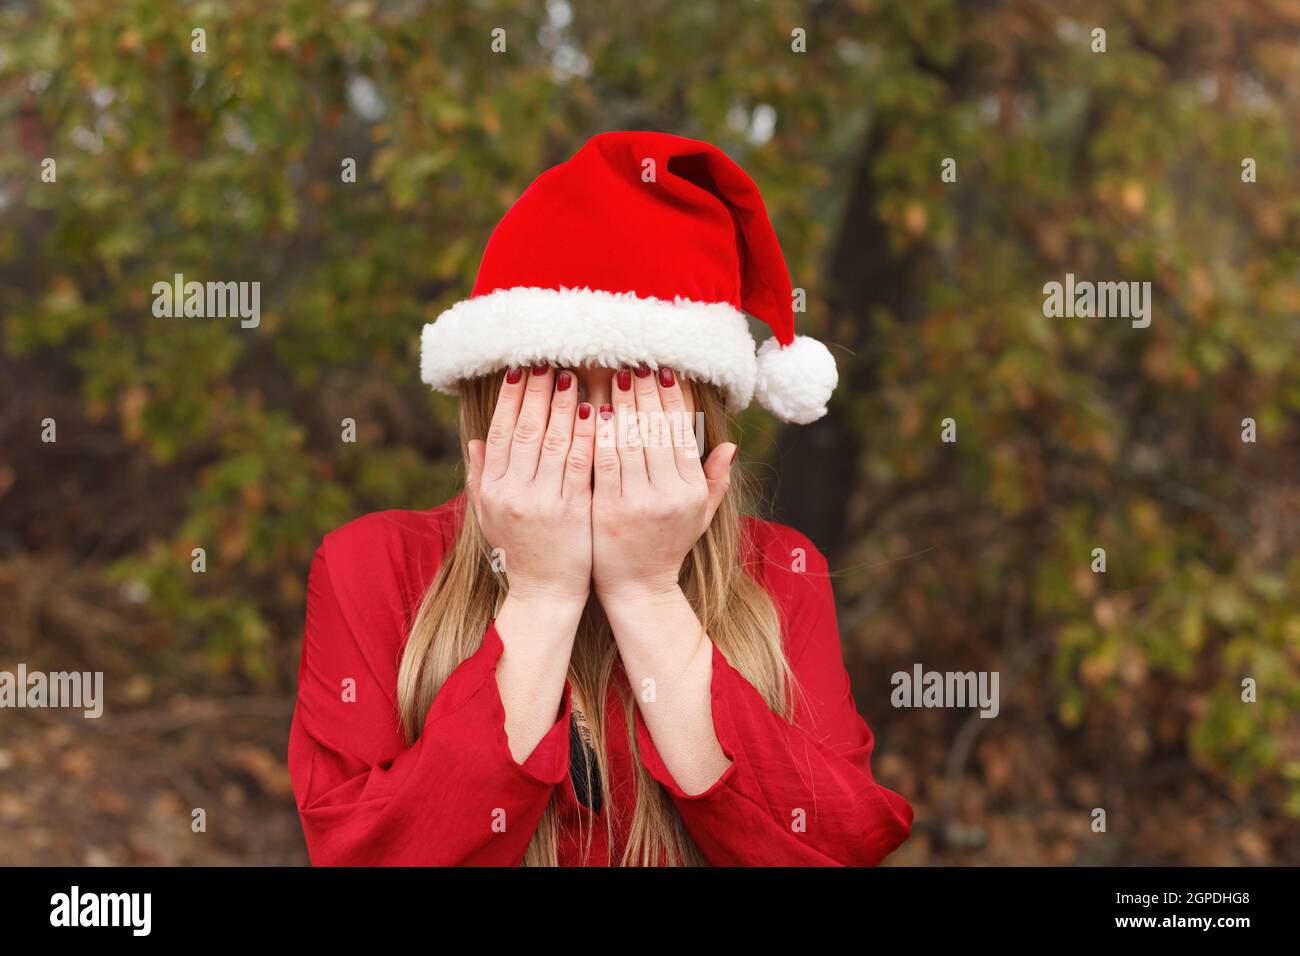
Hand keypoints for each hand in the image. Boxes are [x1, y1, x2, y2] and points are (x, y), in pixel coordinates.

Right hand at [465, 363, 595, 604]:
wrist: (545, 593)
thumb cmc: (521, 550)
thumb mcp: (490, 514)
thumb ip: (481, 476)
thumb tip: (474, 440)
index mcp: (493, 487)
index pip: (501, 431)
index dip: (510, 397)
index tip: (520, 368)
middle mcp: (513, 491)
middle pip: (526, 428)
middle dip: (537, 390)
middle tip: (549, 359)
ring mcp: (542, 500)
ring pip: (553, 440)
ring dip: (564, 403)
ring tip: (572, 373)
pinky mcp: (572, 510)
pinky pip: (580, 463)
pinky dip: (587, 435)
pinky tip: (595, 411)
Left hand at [590, 364, 736, 604]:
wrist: (638, 588)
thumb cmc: (667, 545)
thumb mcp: (700, 514)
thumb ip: (715, 480)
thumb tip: (730, 444)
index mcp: (692, 490)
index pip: (682, 432)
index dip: (673, 398)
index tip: (663, 371)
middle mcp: (670, 494)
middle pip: (657, 429)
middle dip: (646, 392)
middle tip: (635, 362)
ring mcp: (639, 502)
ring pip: (631, 440)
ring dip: (623, 404)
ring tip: (615, 375)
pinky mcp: (608, 509)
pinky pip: (603, 461)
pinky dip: (599, 433)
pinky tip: (595, 410)